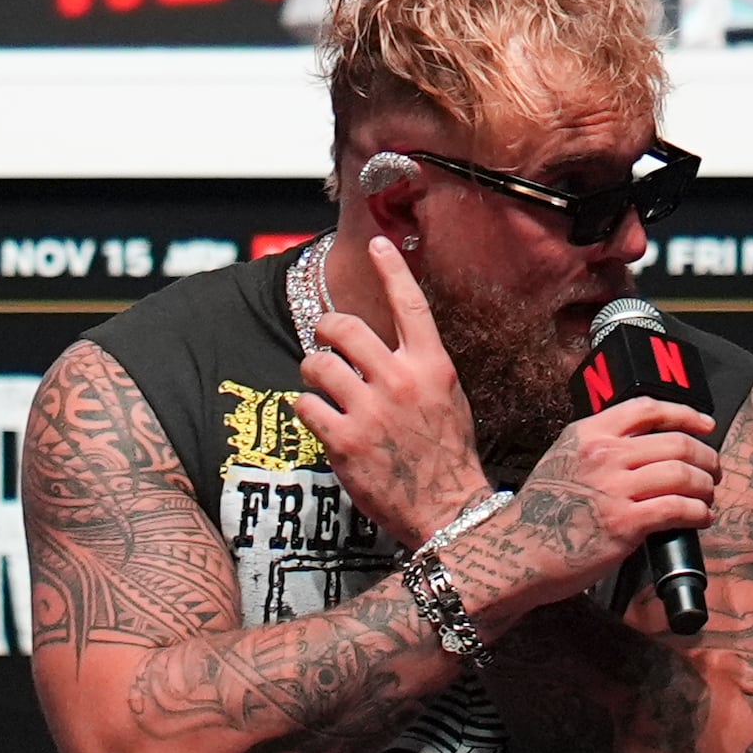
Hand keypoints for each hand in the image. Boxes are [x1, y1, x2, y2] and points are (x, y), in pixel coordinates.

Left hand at [292, 236, 491, 548]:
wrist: (447, 510)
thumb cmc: (446, 453)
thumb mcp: (448, 397)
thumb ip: (418, 365)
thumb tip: (385, 341)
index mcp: (432, 366)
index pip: (410, 304)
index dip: (392, 269)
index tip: (378, 242)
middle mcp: (401, 380)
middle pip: (343, 326)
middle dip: (325, 330)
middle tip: (326, 343)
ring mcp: (370, 410)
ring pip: (316, 363)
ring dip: (312, 372)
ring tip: (321, 387)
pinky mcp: (344, 441)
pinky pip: (304, 404)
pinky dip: (306, 409)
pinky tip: (320, 420)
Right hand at [500, 396, 720, 602]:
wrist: (517, 551)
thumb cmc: (540, 511)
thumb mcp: (563, 458)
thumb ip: (599, 445)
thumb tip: (647, 444)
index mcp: (588, 434)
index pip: (648, 409)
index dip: (686, 414)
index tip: (705, 424)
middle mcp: (603, 455)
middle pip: (676, 443)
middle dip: (706, 457)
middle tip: (713, 470)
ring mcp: (614, 489)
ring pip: (683, 474)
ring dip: (706, 486)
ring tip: (707, 497)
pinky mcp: (624, 524)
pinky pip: (677, 509)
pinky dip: (699, 513)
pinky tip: (701, 518)